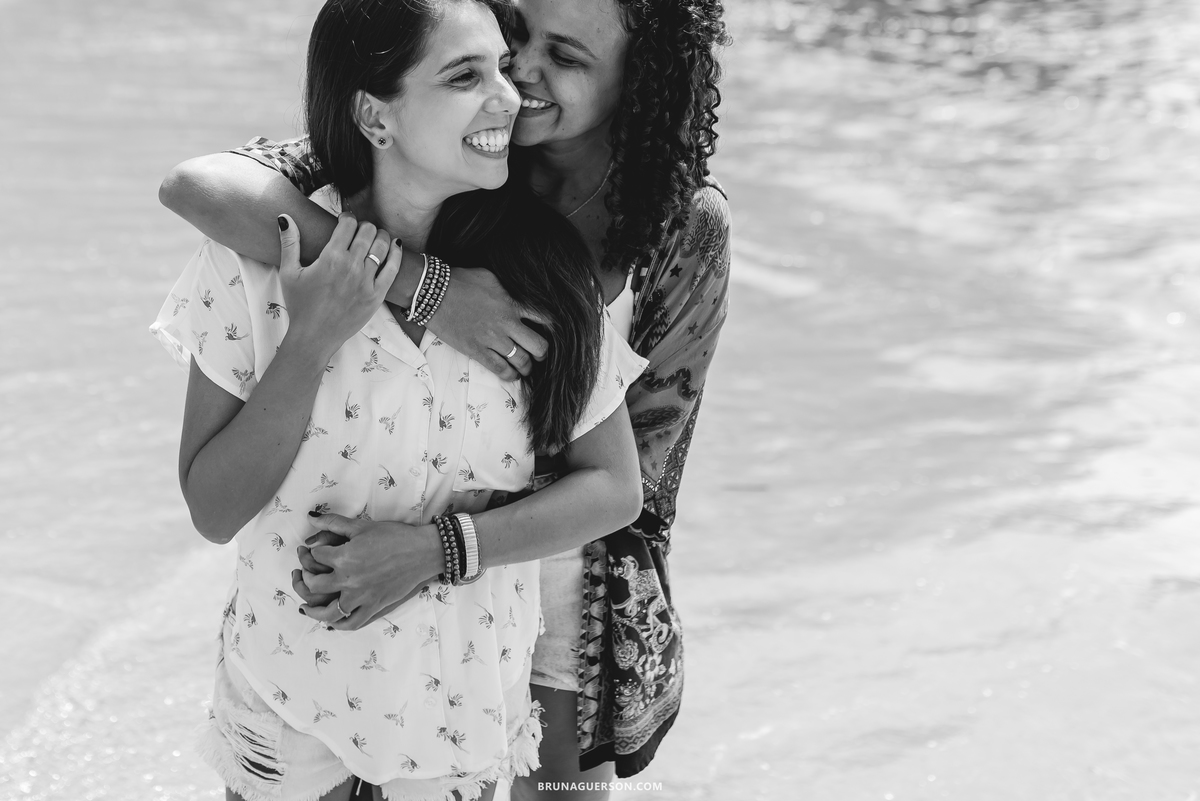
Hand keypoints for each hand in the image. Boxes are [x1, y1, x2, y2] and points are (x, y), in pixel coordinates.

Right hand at [277, 213, 399, 358]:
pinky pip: (393, 269)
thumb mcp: (289, 273)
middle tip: (360, 231)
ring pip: (382, 246)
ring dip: (380, 236)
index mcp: (331, 258)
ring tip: (376, 236)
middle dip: (364, 226)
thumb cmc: (300, 305)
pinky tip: (395, 245)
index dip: (347, 218)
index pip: (348, 224)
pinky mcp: (377, 295)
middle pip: (368, 232)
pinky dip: (396, 254)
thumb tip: (285, 217)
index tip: (344, 221)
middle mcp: (351, 267)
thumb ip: (289, 243)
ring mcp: (366, 281)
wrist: (314, 336)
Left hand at [295, 513, 442, 630]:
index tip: (310, 550)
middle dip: (305, 577)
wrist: (421, 551)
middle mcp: (348, 580)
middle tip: (302, 573)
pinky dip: (338, 625)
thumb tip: (311, 518)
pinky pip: (351, 623)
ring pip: (328, 612)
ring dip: (312, 611)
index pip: (315, 556)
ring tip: (305, 607)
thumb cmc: (394, 536)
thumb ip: (333, 523)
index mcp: (344, 557)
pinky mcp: (373, 607)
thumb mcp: (361, 526)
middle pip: (315, 584)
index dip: (309, 552)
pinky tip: (331, 620)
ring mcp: (360, 597)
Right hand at [426, 267, 549, 380]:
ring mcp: (492, 339)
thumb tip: (516, 296)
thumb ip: (508, 291)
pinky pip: (500, 369)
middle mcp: (506, 324)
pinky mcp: (476, 351)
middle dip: (542, 353)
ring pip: (521, 361)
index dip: (550, 328)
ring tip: (525, 368)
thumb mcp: (491, 278)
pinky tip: (511, 374)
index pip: (543, 319)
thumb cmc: (461, 281)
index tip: (548, 332)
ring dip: (527, 367)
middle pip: (538, 346)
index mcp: (512, 304)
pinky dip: (509, 375)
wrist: (434, 293)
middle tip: (539, 355)